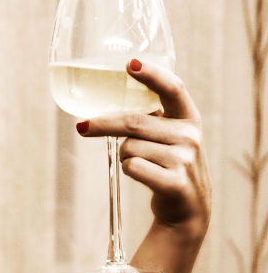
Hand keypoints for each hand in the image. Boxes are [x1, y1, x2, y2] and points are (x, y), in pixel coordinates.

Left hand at [76, 59, 210, 240]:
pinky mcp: (175, 183)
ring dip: (123, 155)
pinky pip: (133, 167)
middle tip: (82, 126)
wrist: (188, 209)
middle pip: (134, 122)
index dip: (152, 74)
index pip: (172, 88)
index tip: (129, 63)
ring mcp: (185, 160)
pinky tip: (142, 175)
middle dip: (103, 124)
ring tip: (140, 164)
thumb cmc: (168, 164)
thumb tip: (101, 99)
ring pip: (129, 147)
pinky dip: (128, 170)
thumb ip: (150, 116)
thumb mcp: (168, 136)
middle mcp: (190, 136)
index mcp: (188, 118)